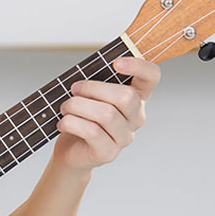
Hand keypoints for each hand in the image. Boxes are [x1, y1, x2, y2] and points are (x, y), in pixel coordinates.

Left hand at [50, 56, 160, 172]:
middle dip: (93, 88)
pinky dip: (72, 123)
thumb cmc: (81, 114)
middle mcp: (136, 117)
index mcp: (136, 96)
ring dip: (78, 105)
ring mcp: (125, 137)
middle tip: (74, 89)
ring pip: (107, 115)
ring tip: (65, 107)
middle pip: (126, 96)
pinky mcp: (109, 152)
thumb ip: (97, 78)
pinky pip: (92, 132)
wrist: (70, 149)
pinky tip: (63, 122)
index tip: (116, 63)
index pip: (151, 77)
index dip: (139, 66)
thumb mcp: (90, 92)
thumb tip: (89, 68)